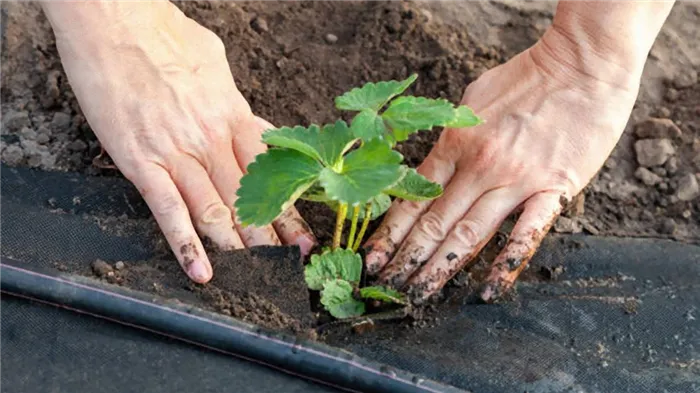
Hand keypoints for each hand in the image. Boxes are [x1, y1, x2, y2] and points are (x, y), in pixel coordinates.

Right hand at [44, 2, 315, 282]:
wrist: (112, 18)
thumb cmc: (162, 33)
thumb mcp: (214, 63)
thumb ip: (235, 101)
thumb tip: (252, 123)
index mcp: (232, 113)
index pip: (270, 170)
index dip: (290, 205)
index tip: (305, 230)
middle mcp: (211, 137)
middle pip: (249, 196)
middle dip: (274, 234)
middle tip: (294, 263)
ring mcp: (176, 151)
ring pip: (215, 209)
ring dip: (239, 247)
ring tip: (259, 275)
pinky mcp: (140, 160)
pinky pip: (167, 209)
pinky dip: (185, 244)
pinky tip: (200, 270)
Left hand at [363, 27, 639, 302]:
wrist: (582, 63)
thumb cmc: (526, 76)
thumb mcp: (471, 99)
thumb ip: (451, 137)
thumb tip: (432, 168)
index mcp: (456, 142)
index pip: (413, 198)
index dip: (390, 232)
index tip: (372, 258)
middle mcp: (479, 166)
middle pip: (435, 223)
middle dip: (407, 259)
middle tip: (387, 288)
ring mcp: (515, 180)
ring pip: (470, 234)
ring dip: (441, 268)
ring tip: (420, 295)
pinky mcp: (552, 188)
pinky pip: (526, 234)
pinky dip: (506, 265)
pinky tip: (488, 291)